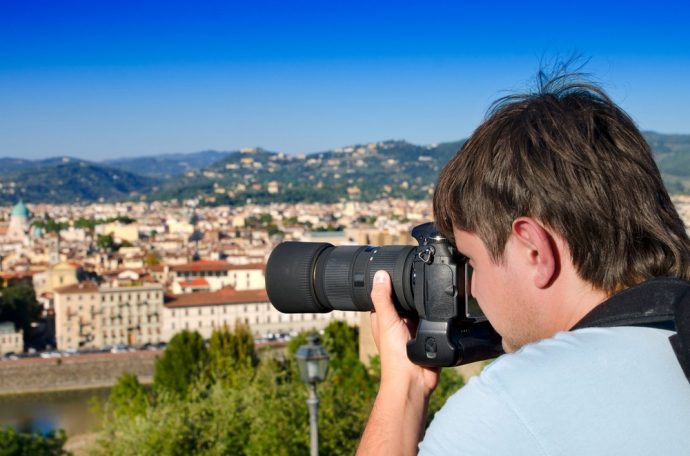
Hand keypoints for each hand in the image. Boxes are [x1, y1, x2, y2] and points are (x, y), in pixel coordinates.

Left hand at [370, 270, 439, 394]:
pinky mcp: (429, 333)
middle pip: (405, 298)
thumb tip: (379, 274)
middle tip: (418, 273)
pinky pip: (434, 318)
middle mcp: (398, 321)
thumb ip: (383, 299)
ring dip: (425, 302)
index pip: (385, 293)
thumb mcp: (387, 321)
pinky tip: (440, 305)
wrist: (415, 379)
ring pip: (420, 307)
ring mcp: (414, 327)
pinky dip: (436, 313)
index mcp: (384, 317)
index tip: (395, 265)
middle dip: (411, 290)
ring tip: (430, 288)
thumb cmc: (395, 355)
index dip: (389, 281)